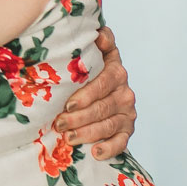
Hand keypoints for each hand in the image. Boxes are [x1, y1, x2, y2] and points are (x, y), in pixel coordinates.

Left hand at [53, 27, 136, 159]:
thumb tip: (98, 32)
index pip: (104, 82)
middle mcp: (125, 91)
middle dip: (80, 117)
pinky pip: (122, 142)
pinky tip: (95, 153)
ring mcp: (127, 112)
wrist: (97, 90)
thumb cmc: (85, 71)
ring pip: (109, 125)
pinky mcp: (127, 130)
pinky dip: (109, 149)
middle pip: (103, 107)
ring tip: (69, 138)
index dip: (87, 94)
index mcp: (115, 70)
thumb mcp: (89, 53)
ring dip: (88, 133)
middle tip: (59, 124)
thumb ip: (95, 42)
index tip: (68, 104)